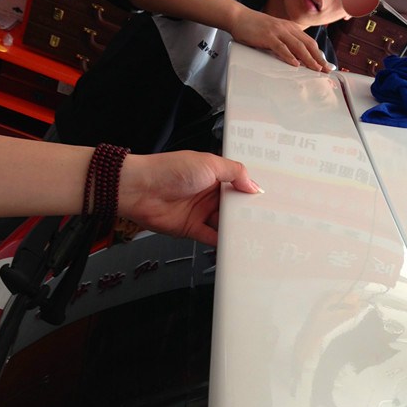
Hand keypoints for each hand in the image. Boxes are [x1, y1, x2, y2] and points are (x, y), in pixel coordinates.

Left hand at [119, 150, 261, 245]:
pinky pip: (211, 237)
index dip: (250, 193)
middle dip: (246, 213)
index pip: (238, 185)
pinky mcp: (191, 228)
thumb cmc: (168, 170)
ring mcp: (199, 211)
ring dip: (236, 229)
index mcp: (213, 174)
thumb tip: (253, 185)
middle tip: (264, 220)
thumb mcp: (209, 163)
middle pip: (233, 207)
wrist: (141, 189)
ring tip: (252, 234)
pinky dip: (222, 242)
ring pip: (224, 223)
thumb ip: (235, 173)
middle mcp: (207, 193)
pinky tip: (233, 243)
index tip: (266, 202)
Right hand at [231, 8, 334, 72]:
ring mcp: (278, 32)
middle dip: (318, 58)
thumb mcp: (275, 33)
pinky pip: (282, 47)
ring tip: (315, 69)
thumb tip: (295, 57)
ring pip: (298, 46)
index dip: (319, 54)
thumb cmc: (255, 27)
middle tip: (326, 70)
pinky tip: (296, 64)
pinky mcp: (268, 37)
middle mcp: (287, 28)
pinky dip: (290, 56)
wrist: (239, 17)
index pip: (309, 42)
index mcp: (291, 28)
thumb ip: (285, 42)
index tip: (326, 65)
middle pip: (308, 45)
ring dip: (308, 59)